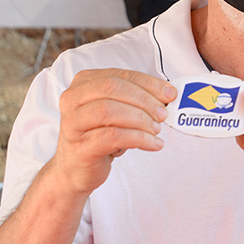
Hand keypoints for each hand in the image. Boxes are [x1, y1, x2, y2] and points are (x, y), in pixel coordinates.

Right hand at [52, 68, 175, 194]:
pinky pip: (113, 136)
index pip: (120, 75)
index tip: (170, 94)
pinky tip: (153, 143)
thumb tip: (167, 95)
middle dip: (144, 100)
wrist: (76, 167)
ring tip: (156, 129)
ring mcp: (73, 123)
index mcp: (84, 83)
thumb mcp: (117, 111)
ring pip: (109, 111)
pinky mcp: (81, 146)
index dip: (148, 83)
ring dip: (140, 119)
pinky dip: (138, 138)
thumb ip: (135, 99)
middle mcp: (73, 99)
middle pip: (112, 88)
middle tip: (162, 114)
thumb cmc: (99, 135)